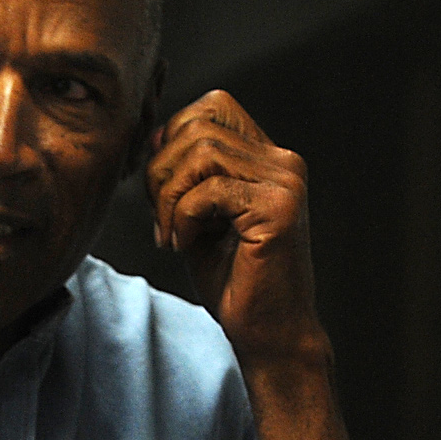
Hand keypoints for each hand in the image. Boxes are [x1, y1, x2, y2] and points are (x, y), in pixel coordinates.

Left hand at [145, 90, 325, 370]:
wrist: (268, 332)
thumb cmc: (233, 280)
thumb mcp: (197, 216)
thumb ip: (183, 175)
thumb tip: (155, 135)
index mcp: (267, 158)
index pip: (213, 107)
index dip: (173, 138)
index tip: (161, 189)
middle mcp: (283, 162)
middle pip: (199, 126)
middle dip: (162, 171)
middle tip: (160, 219)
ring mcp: (284, 183)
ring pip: (201, 153)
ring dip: (169, 197)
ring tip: (172, 236)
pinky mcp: (278, 209)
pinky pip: (208, 191)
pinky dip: (183, 218)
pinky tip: (186, 246)